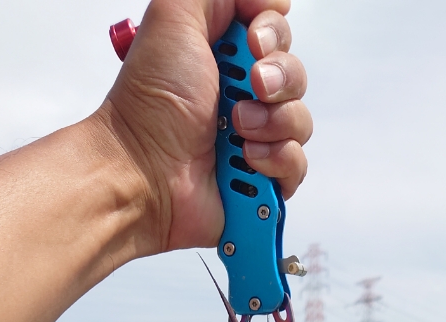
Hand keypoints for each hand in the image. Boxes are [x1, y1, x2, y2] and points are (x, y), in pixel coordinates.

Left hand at [98, 0, 311, 253]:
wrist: (145, 168)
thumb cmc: (153, 101)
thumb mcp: (175, 15)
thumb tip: (270, 0)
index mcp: (226, 57)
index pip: (277, 35)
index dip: (273, 35)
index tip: (254, 44)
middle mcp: (242, 95)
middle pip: (295, 75)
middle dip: (277, 80)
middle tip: (250, 89)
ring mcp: (254, 139)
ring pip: (300, 120)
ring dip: (272, 123)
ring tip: (237, 130)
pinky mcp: (261, 178)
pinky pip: (296, 164)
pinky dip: (276, 160)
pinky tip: (246, 159)